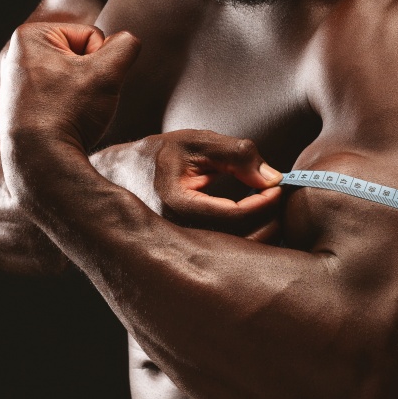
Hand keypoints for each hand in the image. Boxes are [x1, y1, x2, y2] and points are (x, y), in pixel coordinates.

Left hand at [0, 22, 141, 151]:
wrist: (40, 162)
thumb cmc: (68, 113)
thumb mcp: (107, 73)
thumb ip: (125, 46)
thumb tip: (127, 41)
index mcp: (29, 36)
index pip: (92, 36)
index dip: (99, 64)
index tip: (81, 88)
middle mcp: (17, 54)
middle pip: (80, 55)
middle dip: (90, 78)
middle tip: (75, 103)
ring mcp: (17, 81)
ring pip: (73, 77)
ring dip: (82, 94)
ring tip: (67, 114)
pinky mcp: (21, 103)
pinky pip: (60, 95)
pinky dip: (67, 108)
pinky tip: (59, 123)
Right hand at [92, 129, 284, 242]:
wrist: (117, 176)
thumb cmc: (157, 155)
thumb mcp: (195, 142)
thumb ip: (235, 154)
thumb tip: (273, 178)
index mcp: (176, 205)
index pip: (234, 216)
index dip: (264, 202)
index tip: (278, 186)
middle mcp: (176, 235)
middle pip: (238, 243)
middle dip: (268, 223)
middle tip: (280, 201)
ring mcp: (179, 249)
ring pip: (232, 256)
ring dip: (258, 234)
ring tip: (269, 209)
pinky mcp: (184, 254)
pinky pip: (221, 255)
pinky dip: (243, 240)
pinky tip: (251, 221)